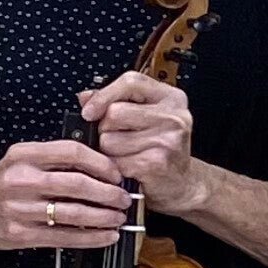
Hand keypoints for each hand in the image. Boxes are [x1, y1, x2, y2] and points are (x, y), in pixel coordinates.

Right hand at [0, 138, 130, 251]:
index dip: (100, 162)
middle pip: (77, 184)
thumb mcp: (19, 159)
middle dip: (108, 193)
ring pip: (73, 213)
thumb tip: (98, 161)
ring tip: (118, 217)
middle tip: (123, 198)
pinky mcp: (22, 234)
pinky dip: (90, 238)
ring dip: (103, 217)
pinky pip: (64, 236)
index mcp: (24, 155)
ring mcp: (21, 209)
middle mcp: (21, 180)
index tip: (115, 172)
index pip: (71, 152)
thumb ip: (52, 157)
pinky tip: (105, 236)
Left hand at [79, 72, 201, 213]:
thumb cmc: (162, 150)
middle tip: (118, 138)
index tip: (90, 111)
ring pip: (110, 140)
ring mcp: (167, 140)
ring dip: (109, 152)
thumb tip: (85, 97)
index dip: (104, 94)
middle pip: (115, 112)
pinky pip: (116, 162)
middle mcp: (173, 116)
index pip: (131, 82)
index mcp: (171, 98)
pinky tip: (128, 168)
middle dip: (106, 129)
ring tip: (126, 155)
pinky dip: (115, 168)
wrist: (183, 185)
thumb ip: (117, 102)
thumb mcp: (147, 118)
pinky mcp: (157, 163)